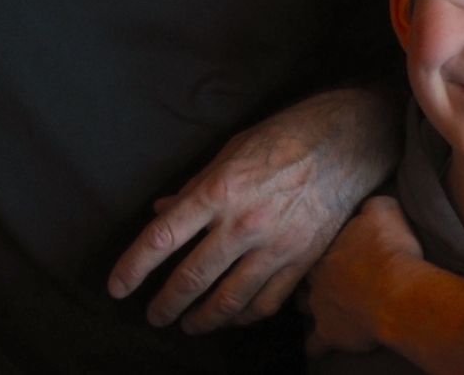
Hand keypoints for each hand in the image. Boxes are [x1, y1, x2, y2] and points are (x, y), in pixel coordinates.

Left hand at [106, 87, 398, 333]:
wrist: (346, 142)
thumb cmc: (282, 138)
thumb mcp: (229, 152)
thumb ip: (194, 188)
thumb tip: (160, 213)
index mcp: (219, 190)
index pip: (162, 238)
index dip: (133, 268)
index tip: (118, 288)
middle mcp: (243, 223)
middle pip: (190, 279)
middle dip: (165, 304)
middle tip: (154, 316)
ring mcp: (275, 246)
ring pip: (227, 301)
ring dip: (200, 319)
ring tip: (188, 325)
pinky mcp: (301, 260)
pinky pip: (265, 303)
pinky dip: (242, 317)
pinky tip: (230, 317)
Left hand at [302, 196, 422, 355]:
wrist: (396, 292)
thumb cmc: (390, 248)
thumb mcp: (384, 210)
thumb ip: (370, 205)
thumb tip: (365, 204)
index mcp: (325, 244)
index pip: (309, 242)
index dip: (316, 243)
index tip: (323, 243)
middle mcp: (315, 274)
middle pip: (302, 273)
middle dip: (309, 273)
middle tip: (322, 272)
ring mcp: (319, 305)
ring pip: (302, 305)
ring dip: (310, 304)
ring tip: (320, 303)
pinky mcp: (329, 334)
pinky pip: (313, 344)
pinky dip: (316, 344)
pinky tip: (318, 344)